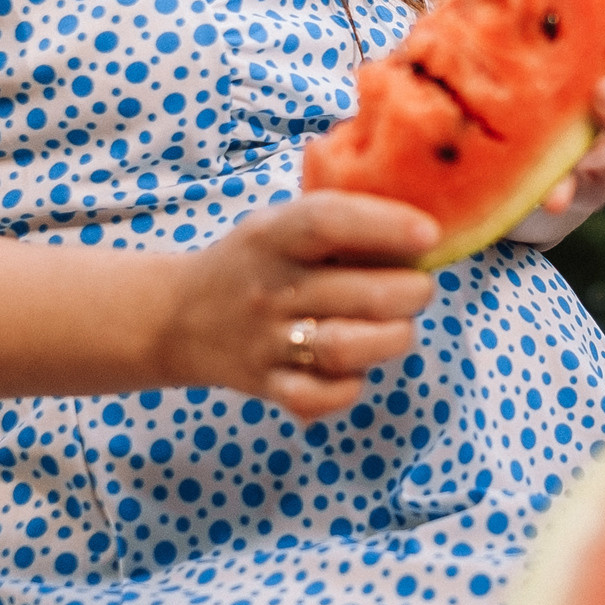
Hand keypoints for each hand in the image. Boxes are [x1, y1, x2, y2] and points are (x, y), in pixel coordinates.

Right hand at [161, 192, 437, 420]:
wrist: (175, 317)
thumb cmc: (252, 263)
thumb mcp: (277, 223)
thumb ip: (335, 216)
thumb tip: (418, 207)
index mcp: (272, 236)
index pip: (328, 221)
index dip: (385, 225)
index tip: (428, 233)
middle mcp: (269, 288)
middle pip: (357, 294)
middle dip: (410, 292)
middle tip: (420, 287)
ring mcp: (266, 341)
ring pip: (345, 348)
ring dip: (391, 339)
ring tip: (399, 327)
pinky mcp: (266, 384)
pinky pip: (317, 397)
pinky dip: (348, 389)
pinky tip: (356, 370)